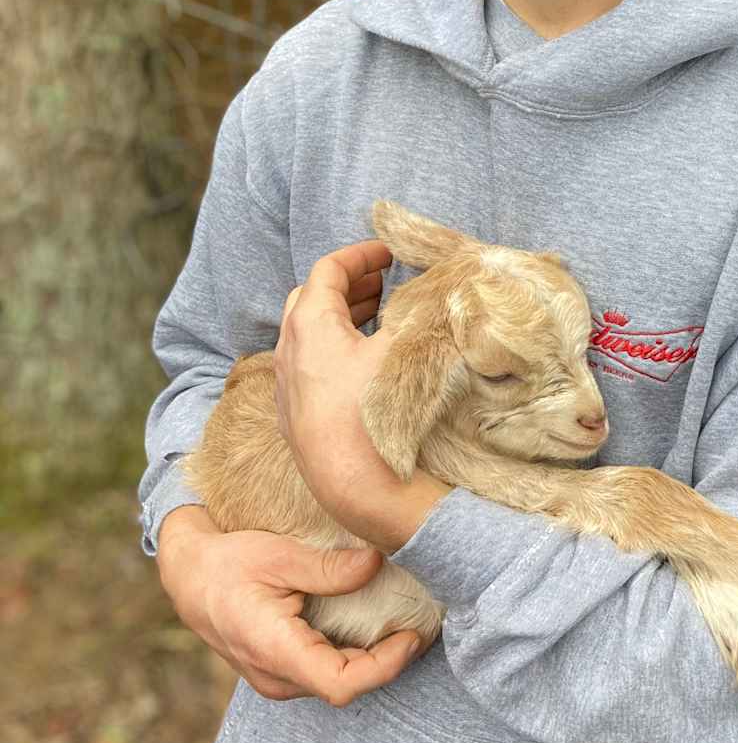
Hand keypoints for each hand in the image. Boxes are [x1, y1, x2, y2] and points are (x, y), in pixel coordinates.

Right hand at [156, 505, 430, 706]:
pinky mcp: (278, 672)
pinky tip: (372, 626)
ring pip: (336, 682)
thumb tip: (376, 563)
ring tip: (403, 622)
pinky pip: (323, 673)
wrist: (189, 577)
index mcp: (276, 651)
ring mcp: (275, 680)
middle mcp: (276, 678)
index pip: (342, 684)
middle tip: (422, 623)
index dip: (385, 667)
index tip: (412, 636)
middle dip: (388, 661)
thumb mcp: (278, 555)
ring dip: (372, 659)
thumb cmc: (228, 564)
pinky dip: (352, 655)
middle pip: (346, 685)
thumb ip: (327, 567)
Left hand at [274, 239, 450, 549]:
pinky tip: (363, 363)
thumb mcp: (411, 348)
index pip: (327, 271)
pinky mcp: (295, 420)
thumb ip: (425, 308)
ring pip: (306, 336)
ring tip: (378, 315)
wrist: (359, 490)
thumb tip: (446, 284)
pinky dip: (332, 349)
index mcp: (310, 326)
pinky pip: (307, 367)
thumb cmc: (381, 413)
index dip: (359, 254)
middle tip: (382, 279)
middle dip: (347, 284)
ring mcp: (287, 390)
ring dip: (340, 317)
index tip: (388, 253)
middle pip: (309, 300)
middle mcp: (288, 354)